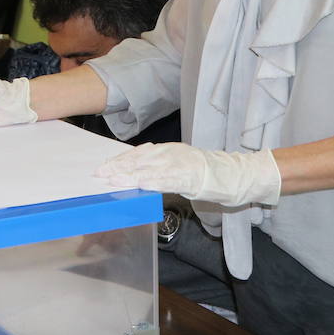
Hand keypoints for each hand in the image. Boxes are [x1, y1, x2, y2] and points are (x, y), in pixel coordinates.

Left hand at [95, 142, 281, 207]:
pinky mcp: (189, 176)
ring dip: (129, 174)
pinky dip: (151, 181)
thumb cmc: (207, 173)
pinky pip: (167, 179)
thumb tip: (139, 174)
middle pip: (139, 159)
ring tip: (112, 180)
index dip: (120, 160)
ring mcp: (180, 164)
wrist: (234, 174)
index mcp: (168, 150)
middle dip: (118, 167)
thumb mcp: (179, 164)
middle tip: (99, 174)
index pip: (138, 154)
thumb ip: (160, 167)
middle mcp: (171, 153)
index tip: (103, 166)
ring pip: (149, 168)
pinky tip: (139, 184)